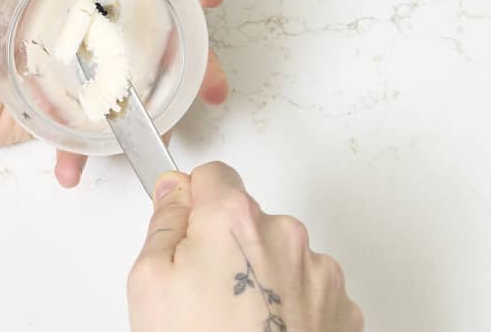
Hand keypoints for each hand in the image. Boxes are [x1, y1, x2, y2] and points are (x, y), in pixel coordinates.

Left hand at [54, 0, 227, 186]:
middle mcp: (71, 29)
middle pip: (145, 35)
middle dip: (187, 60)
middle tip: (207, 86)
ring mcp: (68, 75)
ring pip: (127, 89)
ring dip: (150, 114)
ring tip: (154, 136)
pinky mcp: (55, 114)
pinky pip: (87, 133)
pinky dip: (87, 153)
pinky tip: (74, 166)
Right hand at [128, 162, 362, 331]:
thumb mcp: (148, 281)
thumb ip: (164, 221)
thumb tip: (175, 191)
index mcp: (235, 218)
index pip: (214, 174)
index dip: (192, 199)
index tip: (184, 226)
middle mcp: (286, 235)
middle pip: (247, 216)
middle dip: (225, 242)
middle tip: (202, 293)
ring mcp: (320, 274)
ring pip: (279, 252)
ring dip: (261, 274)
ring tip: (235, 321)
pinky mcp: (342, 309)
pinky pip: (307, 287)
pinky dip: (288, 302)